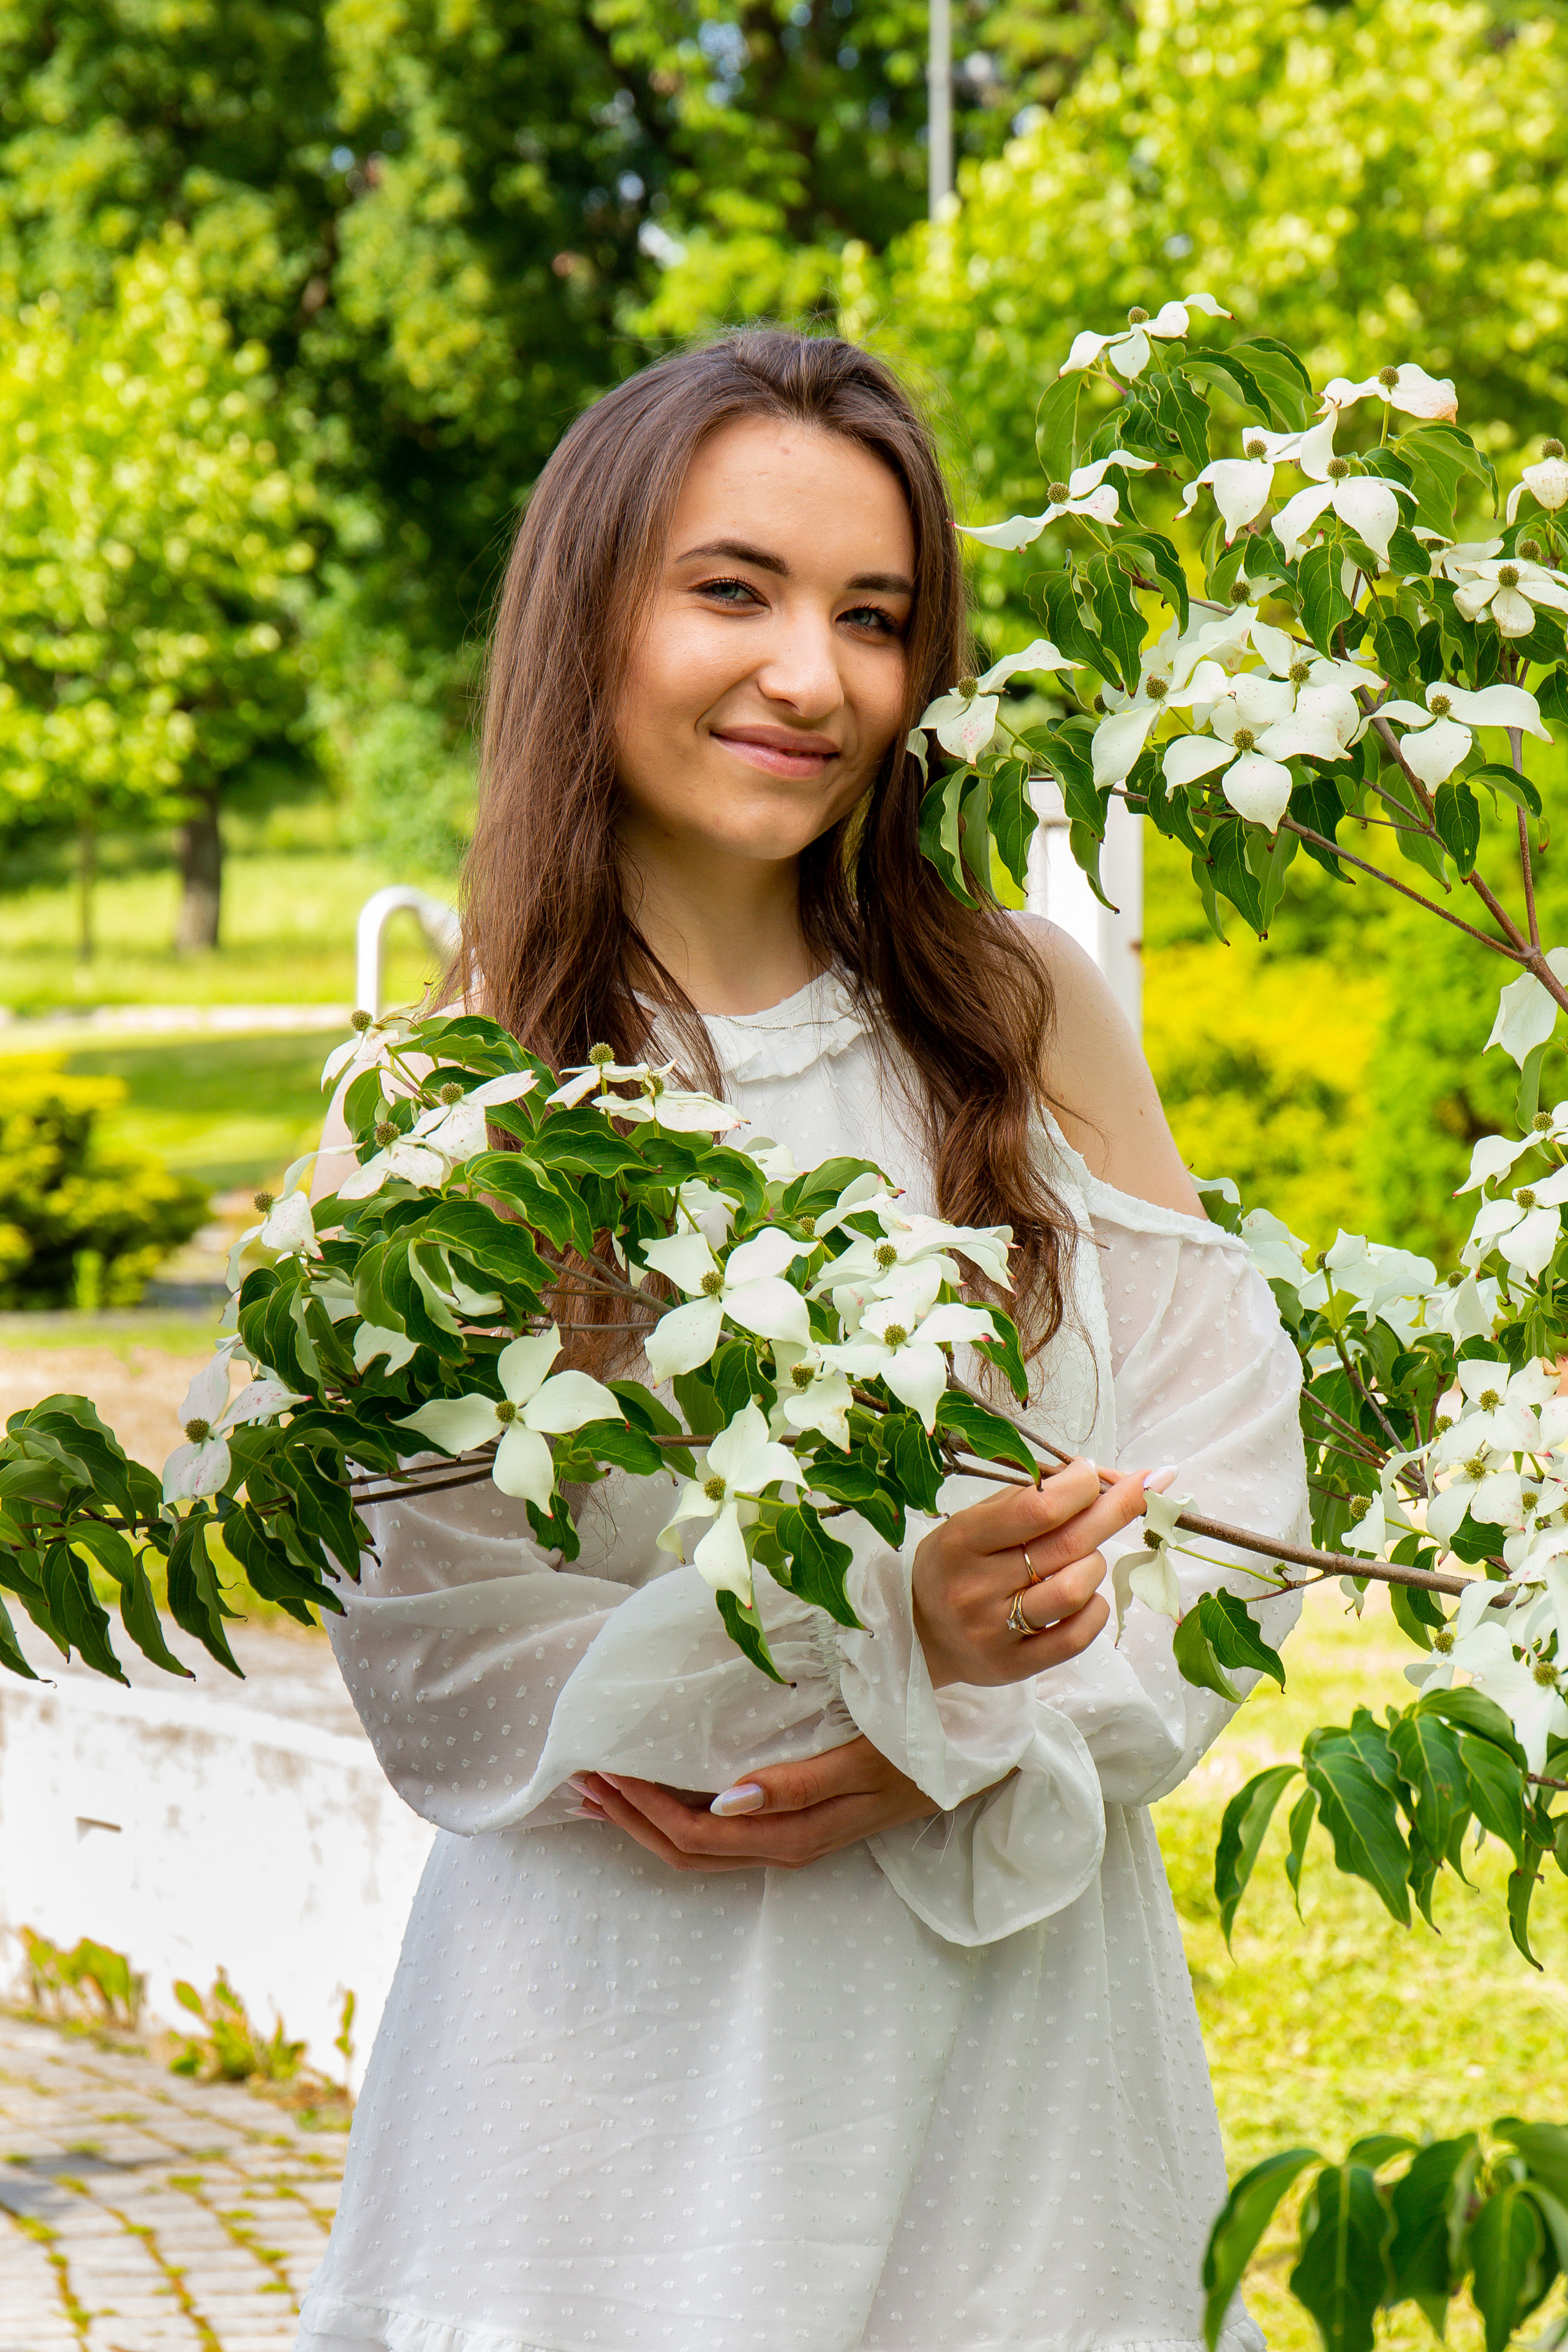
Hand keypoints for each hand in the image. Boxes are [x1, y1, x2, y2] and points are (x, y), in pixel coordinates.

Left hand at [572, 1735, 938, 1872]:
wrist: (968, 1763)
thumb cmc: (917, 1752)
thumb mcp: (863, 1764)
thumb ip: (797, 1783)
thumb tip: (724, 1801)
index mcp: (792, 1836)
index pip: (695, 1835)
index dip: (643, 1810)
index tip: (603, 1767)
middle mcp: (782, 1846)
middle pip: (686, 1851)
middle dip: (629, 1820)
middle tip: (581, 1780)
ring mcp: (788, 1840)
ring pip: (698, 1849)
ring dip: (645, 1822)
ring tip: (600, 1791)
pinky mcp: (794, 1824)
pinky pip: (719, 1834)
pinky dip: (676, 1815)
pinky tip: (657, 1793)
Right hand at [912, 1457, 1150, 1688]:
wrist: (921, 1632)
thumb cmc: (958, 1564)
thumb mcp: (976, 1520)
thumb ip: (1032, 1498)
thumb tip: (1104, 1478)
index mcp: (962, 1541)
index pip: (1037, 1510)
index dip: (1079, 1487)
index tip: (1093, 1473)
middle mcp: (975, 1588)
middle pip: (1067, 1546)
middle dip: (1115, 1510)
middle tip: (1142, 1488)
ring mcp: (995, 1631)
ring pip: (1077, 1590)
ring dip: (1096, 1564)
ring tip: (1084, 1558)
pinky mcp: (1014, 1666)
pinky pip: (1079, 1635)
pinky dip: (1095, 1607)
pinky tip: (1085, 1595)